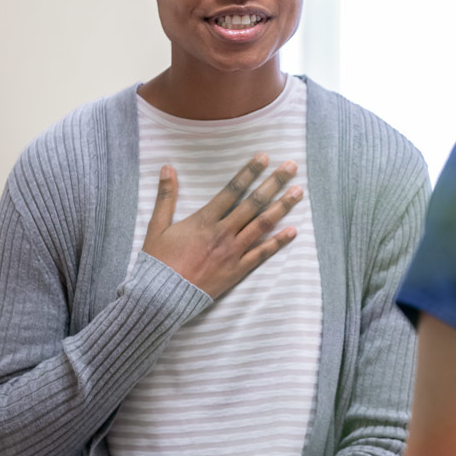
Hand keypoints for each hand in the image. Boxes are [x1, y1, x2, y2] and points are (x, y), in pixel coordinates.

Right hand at [142, 154, 302, 298]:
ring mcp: (232, 252)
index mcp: (205, 220)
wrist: (160, 298)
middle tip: (291, 167)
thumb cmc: (158, 262)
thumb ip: (165, 196)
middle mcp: (223, 233)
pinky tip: (293, 231)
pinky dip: (278, 242)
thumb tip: (167, 167)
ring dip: (282, 207)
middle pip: (254, 203)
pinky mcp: (237, 270)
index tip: (264, 157)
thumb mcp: (157, 226)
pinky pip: (262, 254)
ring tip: (298, 192)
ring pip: (262, 225)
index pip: (233, 189)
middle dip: (274, 183)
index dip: (250, 171)